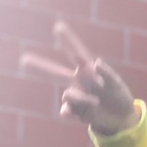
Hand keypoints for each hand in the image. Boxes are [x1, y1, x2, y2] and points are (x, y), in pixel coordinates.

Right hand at [20, 21, 137, 135]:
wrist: (122, 120)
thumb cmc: (120, 98)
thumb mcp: (118, 85)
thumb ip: (108, 74)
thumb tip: (95, 63)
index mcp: (88, 71)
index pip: (76, 53)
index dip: (68, 40)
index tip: (58, 27)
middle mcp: (78, 82)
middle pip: (56, 72)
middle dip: (40, 65)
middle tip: (24, 59)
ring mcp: (76, 96)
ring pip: (68, 95)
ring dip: (81, 98)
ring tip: (97, 102)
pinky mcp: (76, 111)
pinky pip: (67, 110)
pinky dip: (69, 111)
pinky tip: (72, 113)